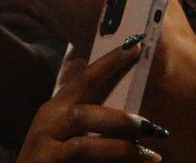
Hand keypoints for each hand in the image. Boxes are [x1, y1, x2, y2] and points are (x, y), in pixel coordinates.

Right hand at [15, 40, 166, 162]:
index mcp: (56, 109)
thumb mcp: (71, 139)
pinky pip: (83, 148)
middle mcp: (49, 117)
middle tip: (147, 66)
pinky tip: (143, 156)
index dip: (109, 60)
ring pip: (83, 116)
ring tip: (150, 130)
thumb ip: (90, 120)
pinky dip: (115, 150)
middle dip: (115, 76)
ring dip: (120, 122)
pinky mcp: (48, 157)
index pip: (84, 76)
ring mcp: (45, 136)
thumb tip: (121, 106)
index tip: (134, 44)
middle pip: (82, 86)